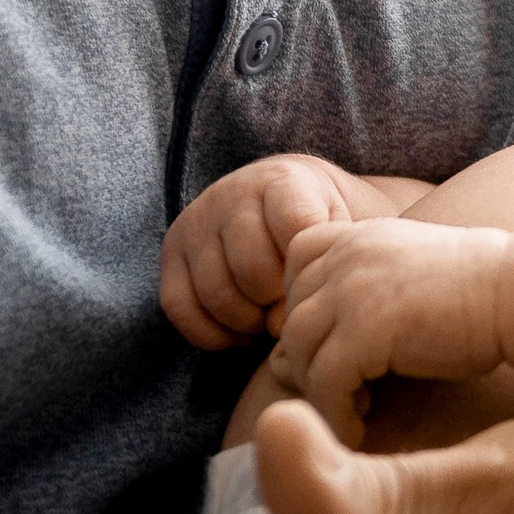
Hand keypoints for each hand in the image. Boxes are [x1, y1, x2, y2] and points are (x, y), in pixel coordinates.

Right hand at [161, 156, 363, 346]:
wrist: (285, 200)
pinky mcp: (172, 251)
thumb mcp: (342, 225)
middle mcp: (232, 193)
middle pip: (252, 269)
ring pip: (216, 293)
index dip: (306, 274)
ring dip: (247, 322)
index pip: (294, 228)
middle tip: (293, 312)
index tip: (316, 287)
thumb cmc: (322, 223)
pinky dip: (211, 333)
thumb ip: (332, 258)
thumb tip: (292, 318)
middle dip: (277, 304)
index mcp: (282, 180)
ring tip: (270, 320)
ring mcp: (197, 221)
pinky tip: (241, 332)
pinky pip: (179, 307)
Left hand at [275, 220, 511, 442]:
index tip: (337, 341)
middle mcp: (347, 254)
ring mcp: (352, 289)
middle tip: (345, 392)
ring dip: (320, 391)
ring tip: (352, 413)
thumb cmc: (480, 293)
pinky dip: (334, 414)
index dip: (307, 305)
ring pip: (300, 350)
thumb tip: (290, 353)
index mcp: (360, 235)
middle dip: (311, 358)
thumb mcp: (410, 277)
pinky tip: (359, 429)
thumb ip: (359, 297)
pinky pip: (324, 382)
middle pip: (294, 315)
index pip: (297, 262)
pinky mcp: (364, 330)